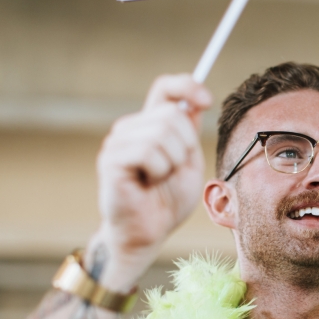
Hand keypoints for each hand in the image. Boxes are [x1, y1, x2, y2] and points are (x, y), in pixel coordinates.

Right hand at [90, 74, 211, 289]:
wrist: (148, 233)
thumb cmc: (167, 201)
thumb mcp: (189, 162)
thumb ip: (189, 132)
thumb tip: (195, 101)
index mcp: (149, 125)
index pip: (164, 88)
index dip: (187, 86)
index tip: (206, 100)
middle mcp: (130, 128)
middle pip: (172, 114)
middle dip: (185, 146)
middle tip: (172, 170)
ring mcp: (117, 141)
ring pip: (162, 133)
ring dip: (172, 163)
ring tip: (157, 179)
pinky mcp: (111, 159)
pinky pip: (149, 152)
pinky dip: (159, 172)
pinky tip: (146, 184)